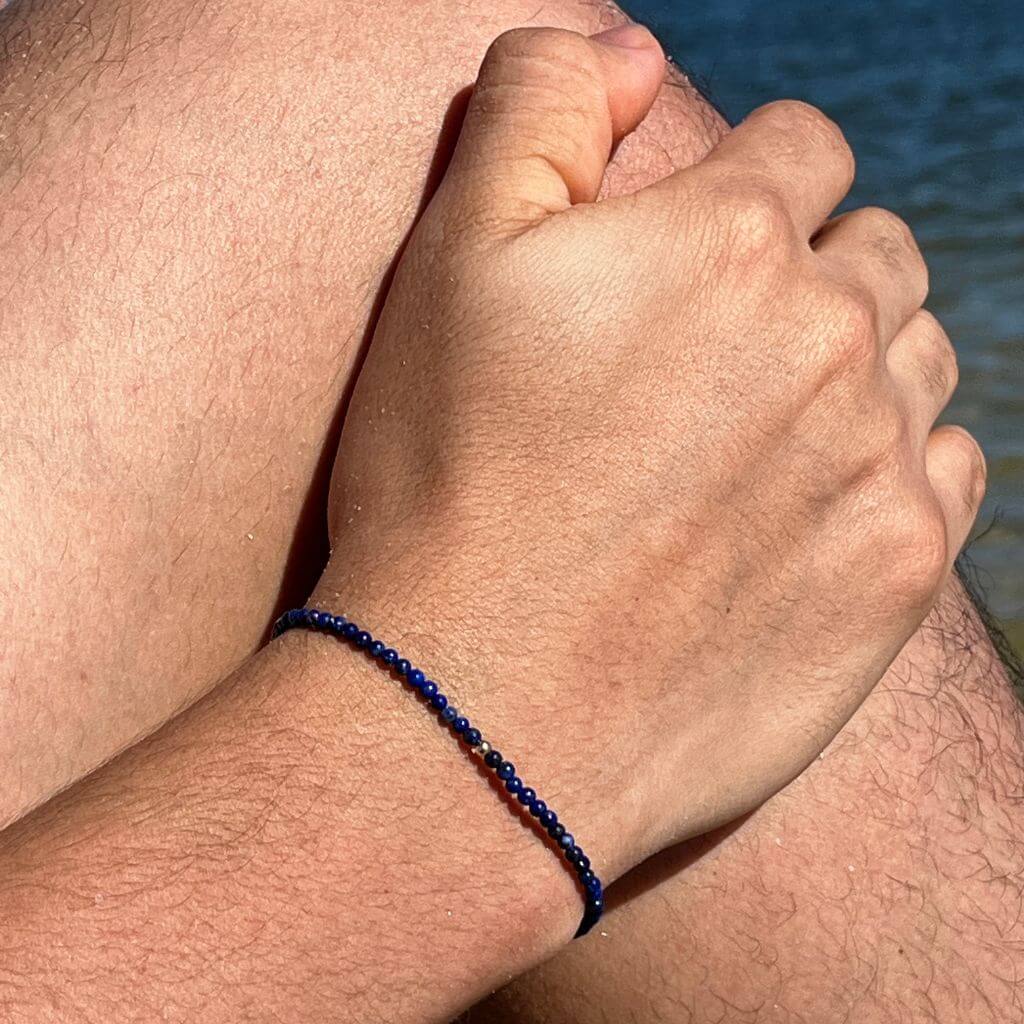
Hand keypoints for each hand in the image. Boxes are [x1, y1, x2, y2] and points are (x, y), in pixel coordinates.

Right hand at [314, 24, 984, 876]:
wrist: (480, 705)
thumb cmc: (446, 481)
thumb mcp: (450, 260)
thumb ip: (540, 109)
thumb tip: (627, 45)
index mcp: (726, 239)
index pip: (797, 147)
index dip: (744, 183)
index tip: (693, 247)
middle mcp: (831, 333)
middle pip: (874, 248)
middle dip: (809, 270)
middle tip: (718, 347)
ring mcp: (876, 457)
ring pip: (920, 353)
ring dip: (862, 361)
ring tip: (765, 423)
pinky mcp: (895, 573)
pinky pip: (947, 470)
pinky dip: (895, 463)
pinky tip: (812, 500)